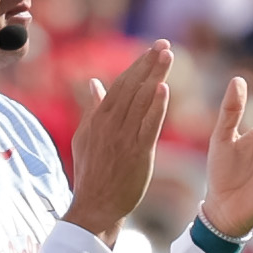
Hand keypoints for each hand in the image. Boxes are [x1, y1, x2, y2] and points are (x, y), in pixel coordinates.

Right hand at [63, 40, 173, 240]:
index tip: (152, 49)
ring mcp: (123, 139)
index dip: (137, 65)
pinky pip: (148, 126)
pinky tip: (164, 89)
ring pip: (141, 102)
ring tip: (168, 56)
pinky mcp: (137, 154)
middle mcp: (110, 125)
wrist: (94, 207)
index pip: (120, 85)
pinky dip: (156, 107)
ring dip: (155, 77)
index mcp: (98, 119)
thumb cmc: (92, 173)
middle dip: (148, 64)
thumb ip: (92, 109)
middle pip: (132, 88)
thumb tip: (93, 83)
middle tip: (164, 44)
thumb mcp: (85, 138)